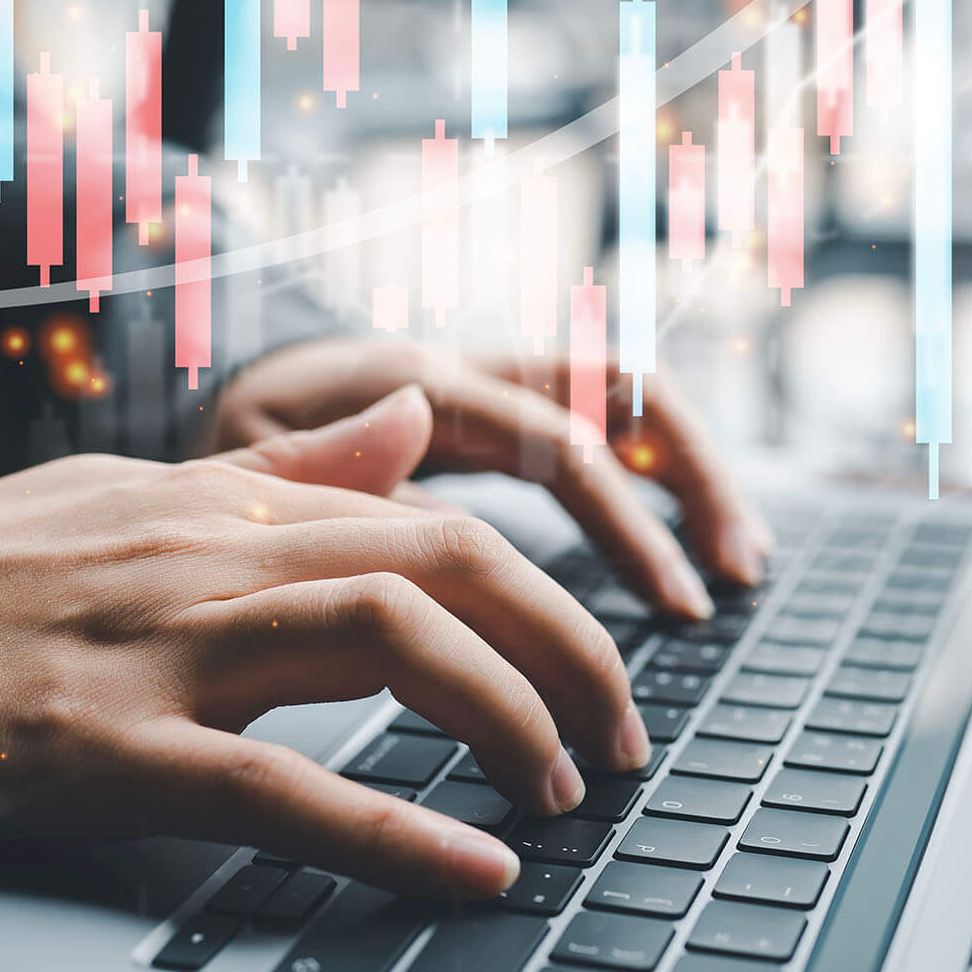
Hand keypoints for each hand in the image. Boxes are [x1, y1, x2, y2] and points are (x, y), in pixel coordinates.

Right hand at [0, 386, 647, 899]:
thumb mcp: (134, 489)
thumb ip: (283, 466)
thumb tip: (416, 418)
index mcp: (225, 502)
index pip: (437, 514)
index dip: (549, 593)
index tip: (599, 670)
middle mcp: (211, 555)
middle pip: (449, 563)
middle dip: (568, 650)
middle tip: (623, 744)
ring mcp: (158, 648)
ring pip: (389, 642)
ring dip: (510, 718)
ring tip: (567, 796)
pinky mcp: (103, 750)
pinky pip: (276, 786)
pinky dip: (392, 831)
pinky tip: (473, 871)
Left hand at [200, 336, 772, 622]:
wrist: (228, 395)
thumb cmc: (237, 448)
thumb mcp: (250, 467)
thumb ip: (336, 476)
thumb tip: (425, 465)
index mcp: (420, 384)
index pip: (557, 445)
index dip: (627, 525)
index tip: (673, 605)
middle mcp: (477, 366)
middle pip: (621, 394)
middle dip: (692, 484)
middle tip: (732, 581)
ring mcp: (500, 378)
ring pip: (630, 396)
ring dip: (697, 474)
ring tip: (743, 563)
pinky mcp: (511, 403)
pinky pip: (610, 419)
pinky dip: (666, 473)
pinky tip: (699, 542)